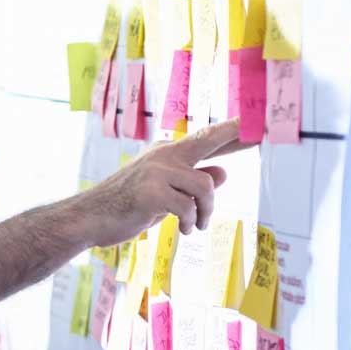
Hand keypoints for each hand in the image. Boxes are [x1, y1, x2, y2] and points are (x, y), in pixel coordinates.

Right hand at [74, 120, 247, 243]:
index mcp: (168, 153)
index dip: (233, 131)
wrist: (90, 217)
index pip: (207, 139)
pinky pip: (187, 208)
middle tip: (260, 129)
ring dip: (205, 211)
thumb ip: (192, 182)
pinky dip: (189, 222)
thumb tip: (223, 173)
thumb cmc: (127, 205)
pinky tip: (182, 229)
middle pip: (208, 139)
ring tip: (195, 225)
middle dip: (236, 132)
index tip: (256, 121)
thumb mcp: (165, 193)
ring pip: (205, 185)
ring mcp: (157, 171)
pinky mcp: (151, 192)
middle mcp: (164, 155)